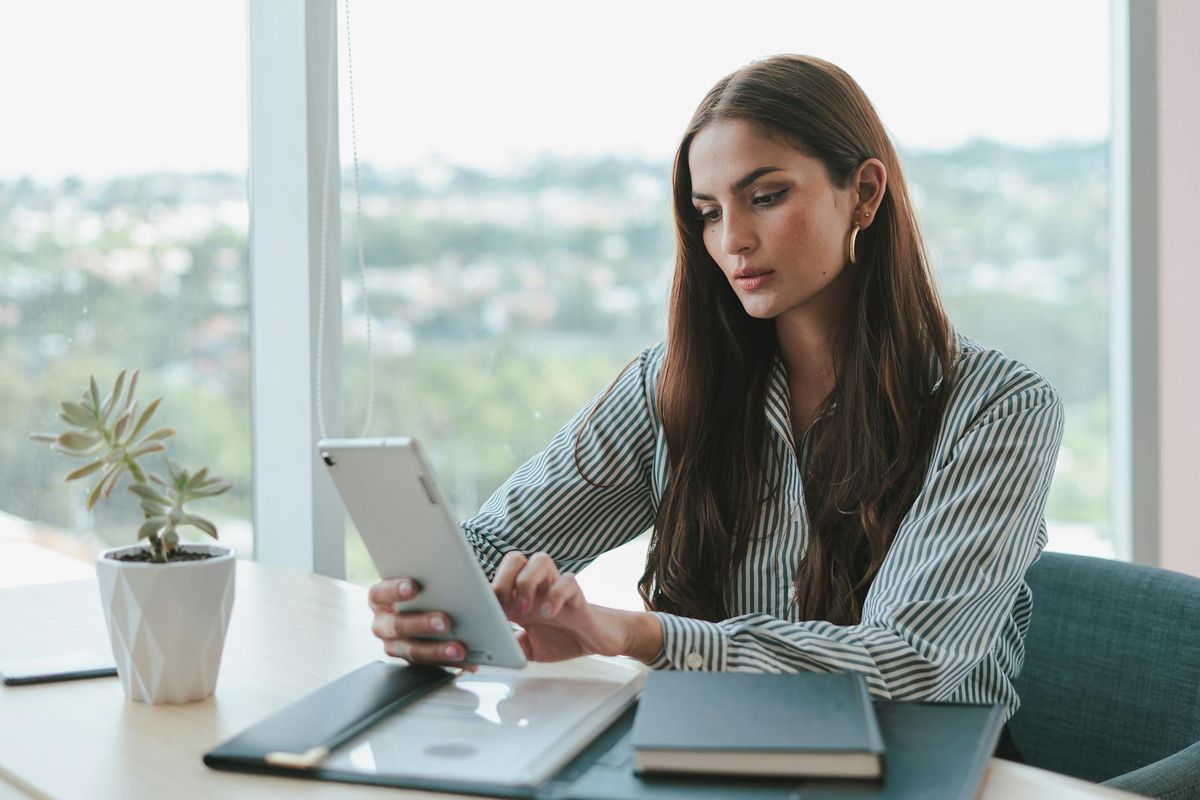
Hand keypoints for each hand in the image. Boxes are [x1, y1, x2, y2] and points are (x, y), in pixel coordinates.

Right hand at [367, 577, 477, 671]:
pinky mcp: (412, 659)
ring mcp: (395, 644)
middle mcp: (382, 623)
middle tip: (444, 621)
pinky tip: (469, 660)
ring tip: (459, 649)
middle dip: (422, 624)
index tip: (412, 587)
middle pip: (397, 626)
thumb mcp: (419, 578)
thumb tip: (453, 576)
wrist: (423, 603)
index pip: (380, 593)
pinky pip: (431, 665)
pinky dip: (451, 662)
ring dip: (438, 650)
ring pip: (413, 651)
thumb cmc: (422, 586)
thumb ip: (428, 578)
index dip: (394, 590)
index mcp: (379, 598)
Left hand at [492, 551, 657, 662]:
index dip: (487, 589)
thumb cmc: (562, 638)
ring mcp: (556, 588)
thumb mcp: (529, 650)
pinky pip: (568, 581)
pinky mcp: (577, 595)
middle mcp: (537, 587)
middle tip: (505, 606)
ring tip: (525, 609)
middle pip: (515, 559)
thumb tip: (488, 655)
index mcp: (521, 596)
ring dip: (527, 581)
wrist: (596, 640)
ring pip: (540, 560)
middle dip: (505, 578)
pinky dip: (556, 595)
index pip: (498, 577)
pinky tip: (550, 613)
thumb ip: (511, 648)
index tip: (484, 612)